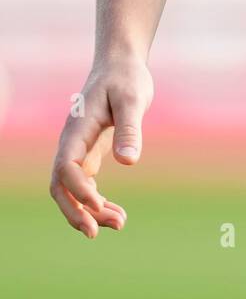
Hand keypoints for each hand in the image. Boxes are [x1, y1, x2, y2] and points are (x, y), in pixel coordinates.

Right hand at [49, 56, 153, 238]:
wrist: (121, 65)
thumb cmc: (126, 78)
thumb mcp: (132, 99)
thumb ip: (129, 129)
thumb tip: (128, 163)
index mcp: (76, 130)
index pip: (66, 166)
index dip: (78, 189)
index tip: (99, 203)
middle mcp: (72, 143)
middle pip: (61, 186)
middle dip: (75, 211)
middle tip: (97, 232)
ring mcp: (79, 150)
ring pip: (72, 190)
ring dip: (89, 211)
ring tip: (119, 224)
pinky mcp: (90, 153)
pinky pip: (85, 185)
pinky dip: (97, 203)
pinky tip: (117, 215)